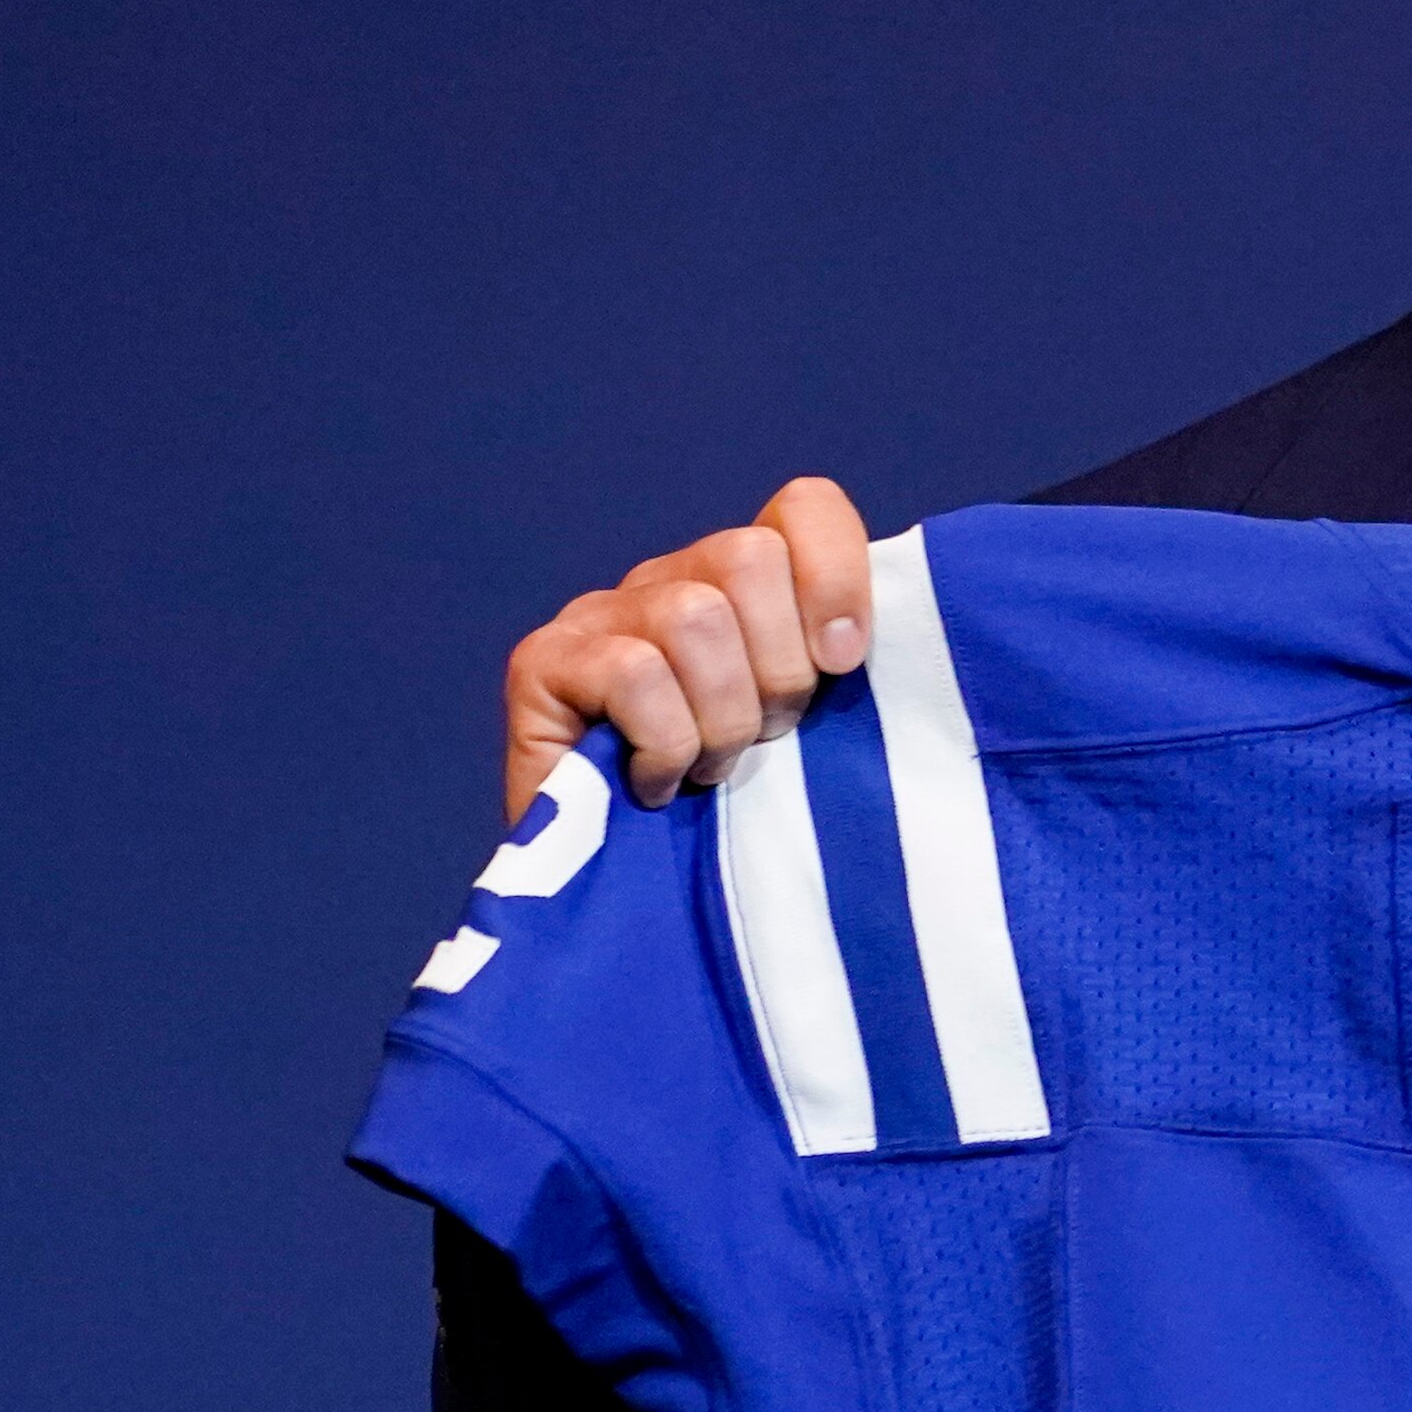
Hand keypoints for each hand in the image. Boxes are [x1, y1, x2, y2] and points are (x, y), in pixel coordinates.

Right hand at [502, 477, 872, 816]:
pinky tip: (658, 784)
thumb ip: (844, 670)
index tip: (847, 663)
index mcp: (743, 583)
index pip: (802, 507)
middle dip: (778, 668)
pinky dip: (665, 743)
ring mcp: (599, 616)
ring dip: (722, 718)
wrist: (628, 904)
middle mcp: (669, 581)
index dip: (837, 574)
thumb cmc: (739, 817)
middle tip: (765, 738)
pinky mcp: (542, 663)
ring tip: (711, 769)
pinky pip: (634, 672)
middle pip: (749, 556)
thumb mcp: (818, 736)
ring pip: (694, 618)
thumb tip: (870, 644)